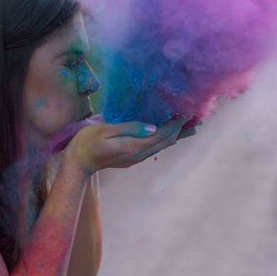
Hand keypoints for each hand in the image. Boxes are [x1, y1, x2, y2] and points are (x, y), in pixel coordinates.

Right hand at [63, 116, 188, 174]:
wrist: (78, 163)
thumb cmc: (86, 142)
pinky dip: (165, 139)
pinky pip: (154, 147)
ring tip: (190, 128)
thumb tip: (152, 127)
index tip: (188, 112)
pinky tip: (168, 133)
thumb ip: (129, 128)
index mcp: (133, 146)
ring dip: (176, 136)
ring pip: (162, 146)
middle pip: (167, 142)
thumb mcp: (104, 130)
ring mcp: (136, 158)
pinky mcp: (133, 158)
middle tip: (198, 120)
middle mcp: (139, 154)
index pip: (161, 134)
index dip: (176, 123)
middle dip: (182, 130)